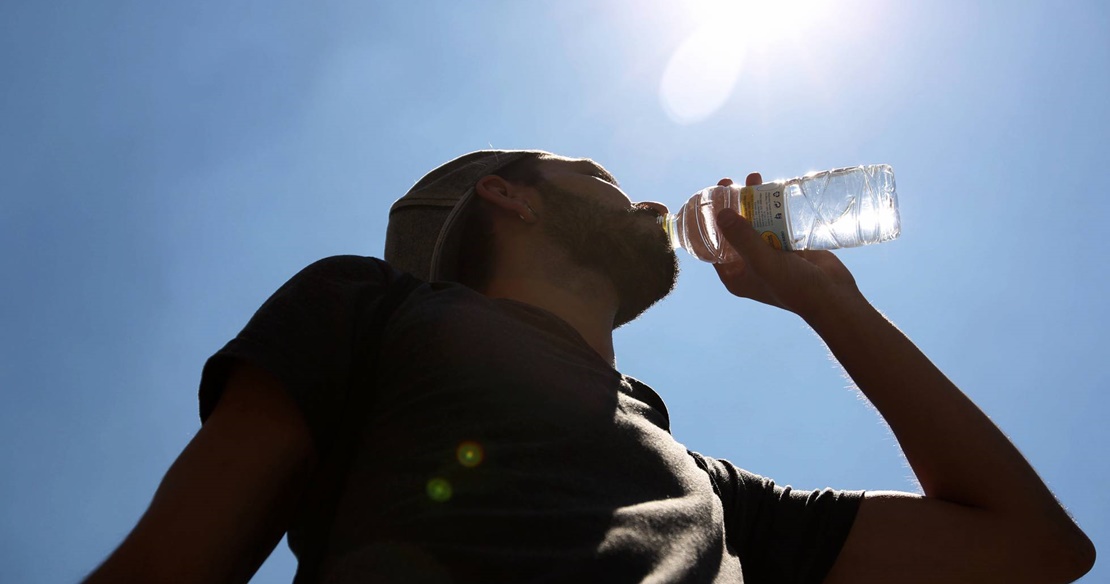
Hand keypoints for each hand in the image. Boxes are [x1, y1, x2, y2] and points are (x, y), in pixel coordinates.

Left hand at [712, 173, 861, 320]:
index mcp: (735, 274)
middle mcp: (749, 264)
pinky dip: (773, 206)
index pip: (712, 244)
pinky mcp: (788, 246)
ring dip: (753, 201)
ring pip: (755, 222)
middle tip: (729, 181)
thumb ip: (742, 239)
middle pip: (733, 229)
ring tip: (754, 177)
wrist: (833, 297)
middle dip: (731, 204)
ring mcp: (769, 254)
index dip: (708, 220)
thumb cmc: (795, 287)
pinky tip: (773, 186)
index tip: (709, 196)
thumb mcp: (763, 262)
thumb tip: (720, 214)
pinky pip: (775, 222)